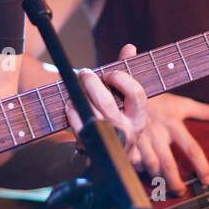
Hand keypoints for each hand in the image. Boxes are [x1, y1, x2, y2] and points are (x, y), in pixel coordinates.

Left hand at [64, 43, 148, 170]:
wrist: (105, 161)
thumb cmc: (116, 121)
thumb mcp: (126, 103)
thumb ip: (127, 75)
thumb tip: (129, 47)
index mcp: (139, 118)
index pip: (136, 93)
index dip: (121, 79)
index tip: (109, 73)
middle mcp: (127, 131)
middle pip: (107, 103)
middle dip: (92, 83)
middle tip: (84, 72)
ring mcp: (109, 141)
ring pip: (91, 114)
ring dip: (79, 95)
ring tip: (75, 85)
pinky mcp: (92, 148)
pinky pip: (79, 126)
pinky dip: (72, 112)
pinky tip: (69, 103)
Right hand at [119, 92, 208, 196]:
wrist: (129, 92)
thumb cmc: (159, 101)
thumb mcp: (182, 104)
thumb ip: (206, 111)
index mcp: (173, 123)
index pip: (191, 148)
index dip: (201, 167)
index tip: (207, 180)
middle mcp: (157, 131)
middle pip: (169, 164)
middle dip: (176, 183)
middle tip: (181, 191)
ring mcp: (140, 137)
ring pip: (151, 166)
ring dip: (159, 179)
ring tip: (164, 186)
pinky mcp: (127, 141)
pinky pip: (135, 163)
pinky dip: (141, 171)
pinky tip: (146, 174)